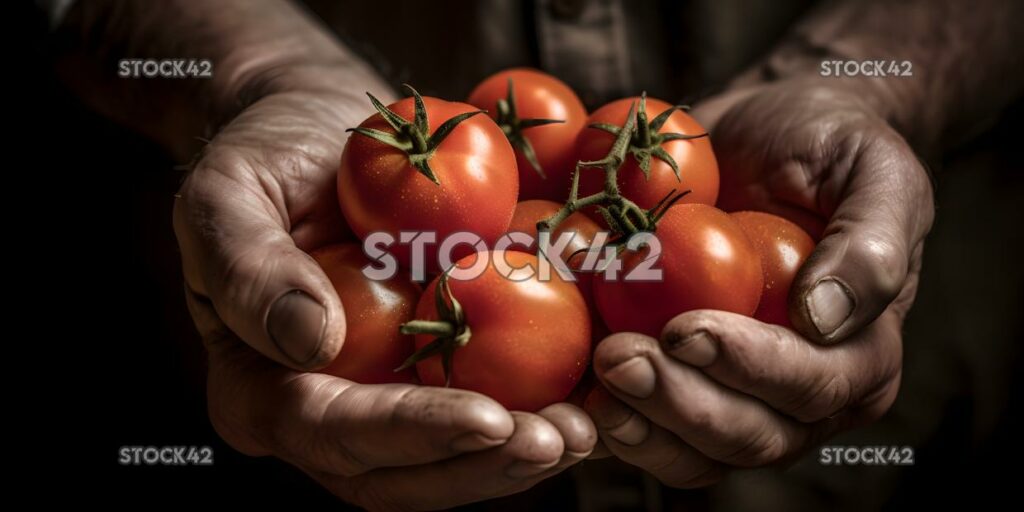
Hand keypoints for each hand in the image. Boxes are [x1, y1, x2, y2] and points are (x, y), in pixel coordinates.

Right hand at [173, 73, 595, 508]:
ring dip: (525, 453)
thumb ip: (248, 269)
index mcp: (265, 388)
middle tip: (562, 439)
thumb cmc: (266, 160)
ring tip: (591, 425)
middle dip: (485, 464)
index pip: (334, 433)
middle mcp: (329, 411)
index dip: (413, 432)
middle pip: (403, 472)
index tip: (489, 418)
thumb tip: (308, 341)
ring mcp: (388, 398)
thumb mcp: (227, 196)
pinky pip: (492, 405)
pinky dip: (545, 407)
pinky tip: (596, 393)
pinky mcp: (438, 374)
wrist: (325, 136)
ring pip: (455, 457)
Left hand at [584, 78, 933, 486]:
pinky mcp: (674, 388)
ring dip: (638, 426)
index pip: (808, 387)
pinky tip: (568, 390)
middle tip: (618, 357)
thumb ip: (871, 242)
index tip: (685, 329)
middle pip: (745, 435)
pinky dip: (604, 421)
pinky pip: (643, 429)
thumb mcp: (876, 171)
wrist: (768, 131)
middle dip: (679, 404)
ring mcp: (732, 399)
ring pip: (690, 452)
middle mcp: (797, 397)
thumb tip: (824, 317)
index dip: (747, 368)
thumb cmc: (830, 149)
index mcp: (857, 358)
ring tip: (593, 377)